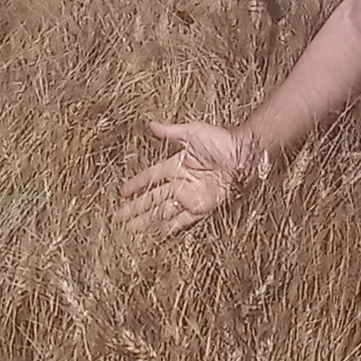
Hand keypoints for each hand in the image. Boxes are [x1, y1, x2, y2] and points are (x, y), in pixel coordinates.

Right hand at [114, 120, 254, 236]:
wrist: (242, 155)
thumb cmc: (220, 140)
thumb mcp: (192, 132)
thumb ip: (170, 132)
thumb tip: (151, 125)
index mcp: (176, 164)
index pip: (151, 177)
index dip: (136, 184)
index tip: (122, 192)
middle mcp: (181, 183)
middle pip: (152, 199)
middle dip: (135, 209)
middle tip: (118, 218)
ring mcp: (190, 197)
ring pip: (162, 212)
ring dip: (147, 222)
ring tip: (131, 231)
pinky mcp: (201, 208)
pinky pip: (182, 221)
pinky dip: (168, 228)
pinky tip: (156, 235)